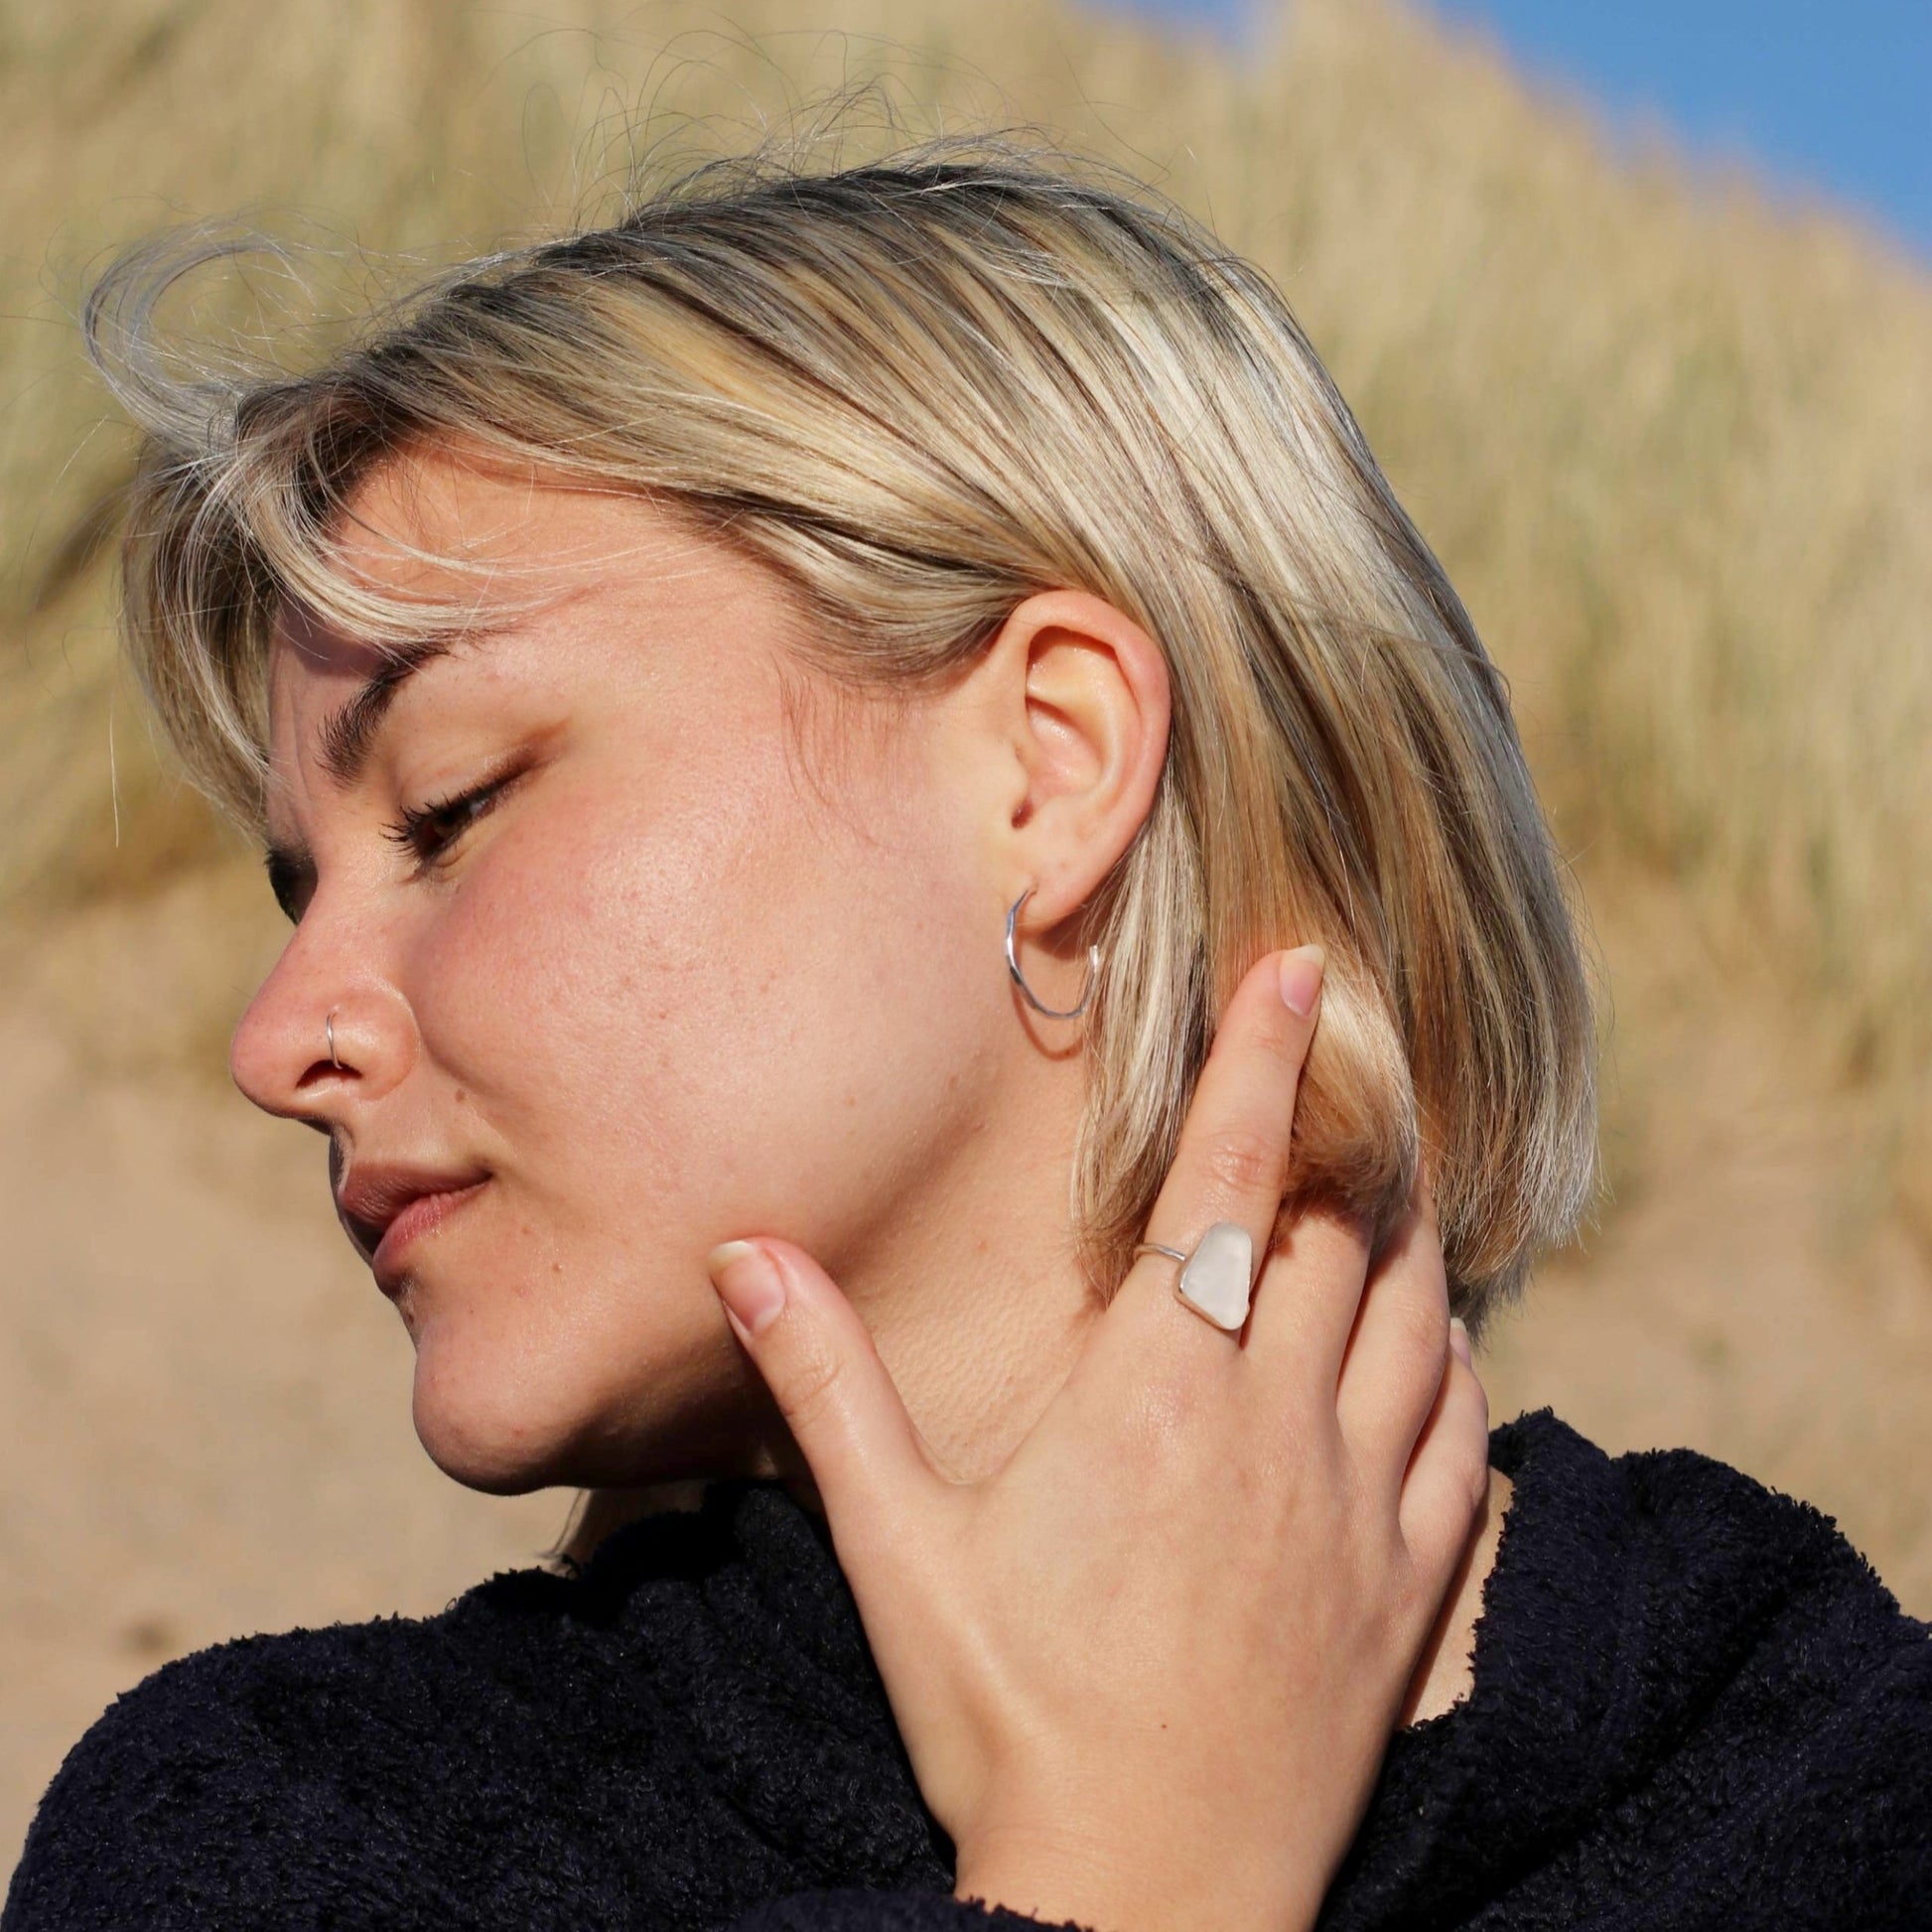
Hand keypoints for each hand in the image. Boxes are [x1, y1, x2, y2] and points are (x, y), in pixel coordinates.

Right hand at [705, 945, 1489, 1931]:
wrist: (1147, 1908)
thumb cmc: (1011, 1720)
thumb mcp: (898, 1546)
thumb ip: (826, 1383)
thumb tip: (744, 1251)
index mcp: (1158, 1393)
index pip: (1230, 1184)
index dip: (1270, 1062)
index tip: (1307, 968)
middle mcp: (1278, 1424)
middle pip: (1344, 1231)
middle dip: (1349, 1131)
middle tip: (1349, 1066)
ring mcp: (1360, 1506)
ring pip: (1425, 1317)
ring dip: (1410, 1231)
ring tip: (1393, 1177)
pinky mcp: (1410, 1588)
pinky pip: (1466, 1432)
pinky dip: (1458, 1358)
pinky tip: (1441, 1340)